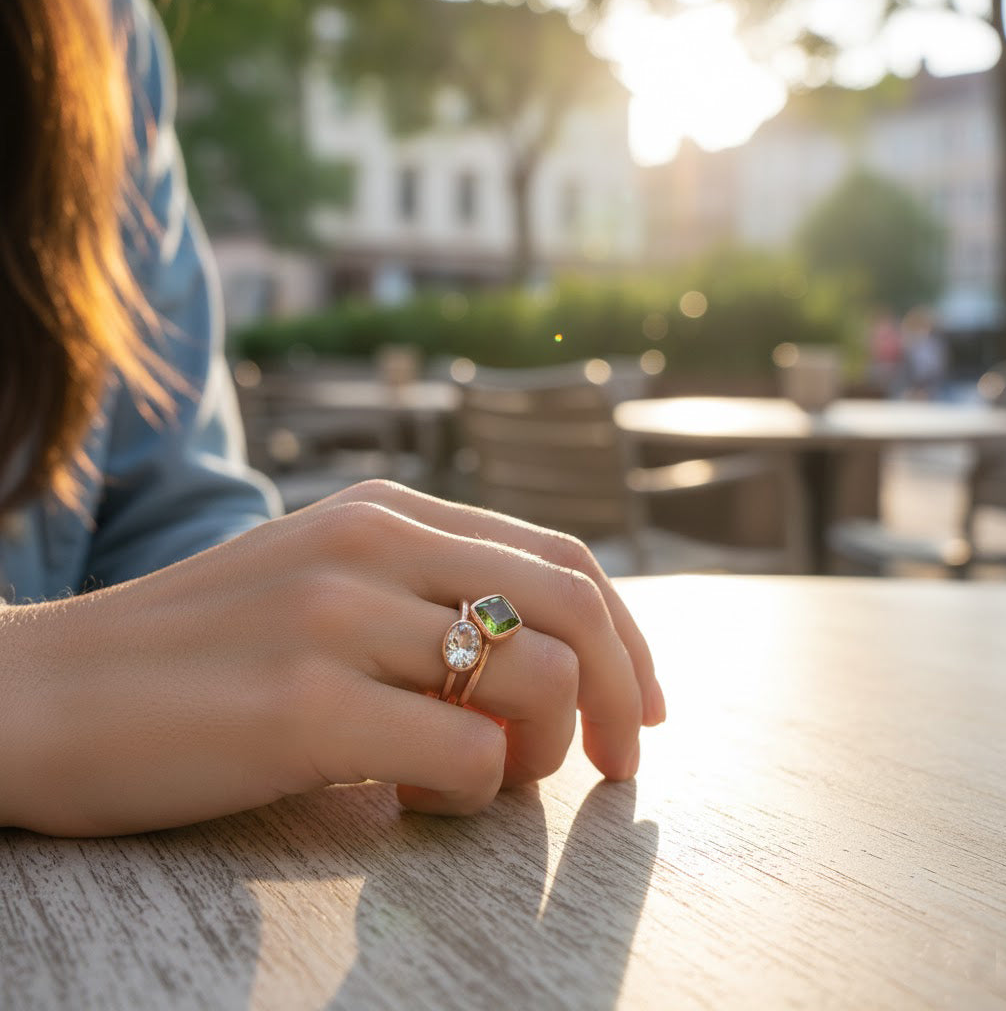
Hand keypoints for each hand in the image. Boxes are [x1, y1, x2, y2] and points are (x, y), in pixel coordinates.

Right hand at [1, 480, 664, 835]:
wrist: (42, 692)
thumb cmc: (198, 654)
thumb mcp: (323, 585)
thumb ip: (424, 598)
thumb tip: (546, 662)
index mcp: (387, 510)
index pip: (563, 558)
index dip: (627, 636)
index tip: (642, 707)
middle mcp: (373, 541)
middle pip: (575, 609)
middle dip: (621, 696)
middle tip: (613, 765)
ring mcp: (338, 615)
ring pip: (538, 681)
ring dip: (538, 753)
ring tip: (474, 778)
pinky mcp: (303, 704)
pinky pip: (470, 754)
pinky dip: (473, 792)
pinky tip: (413, 800)